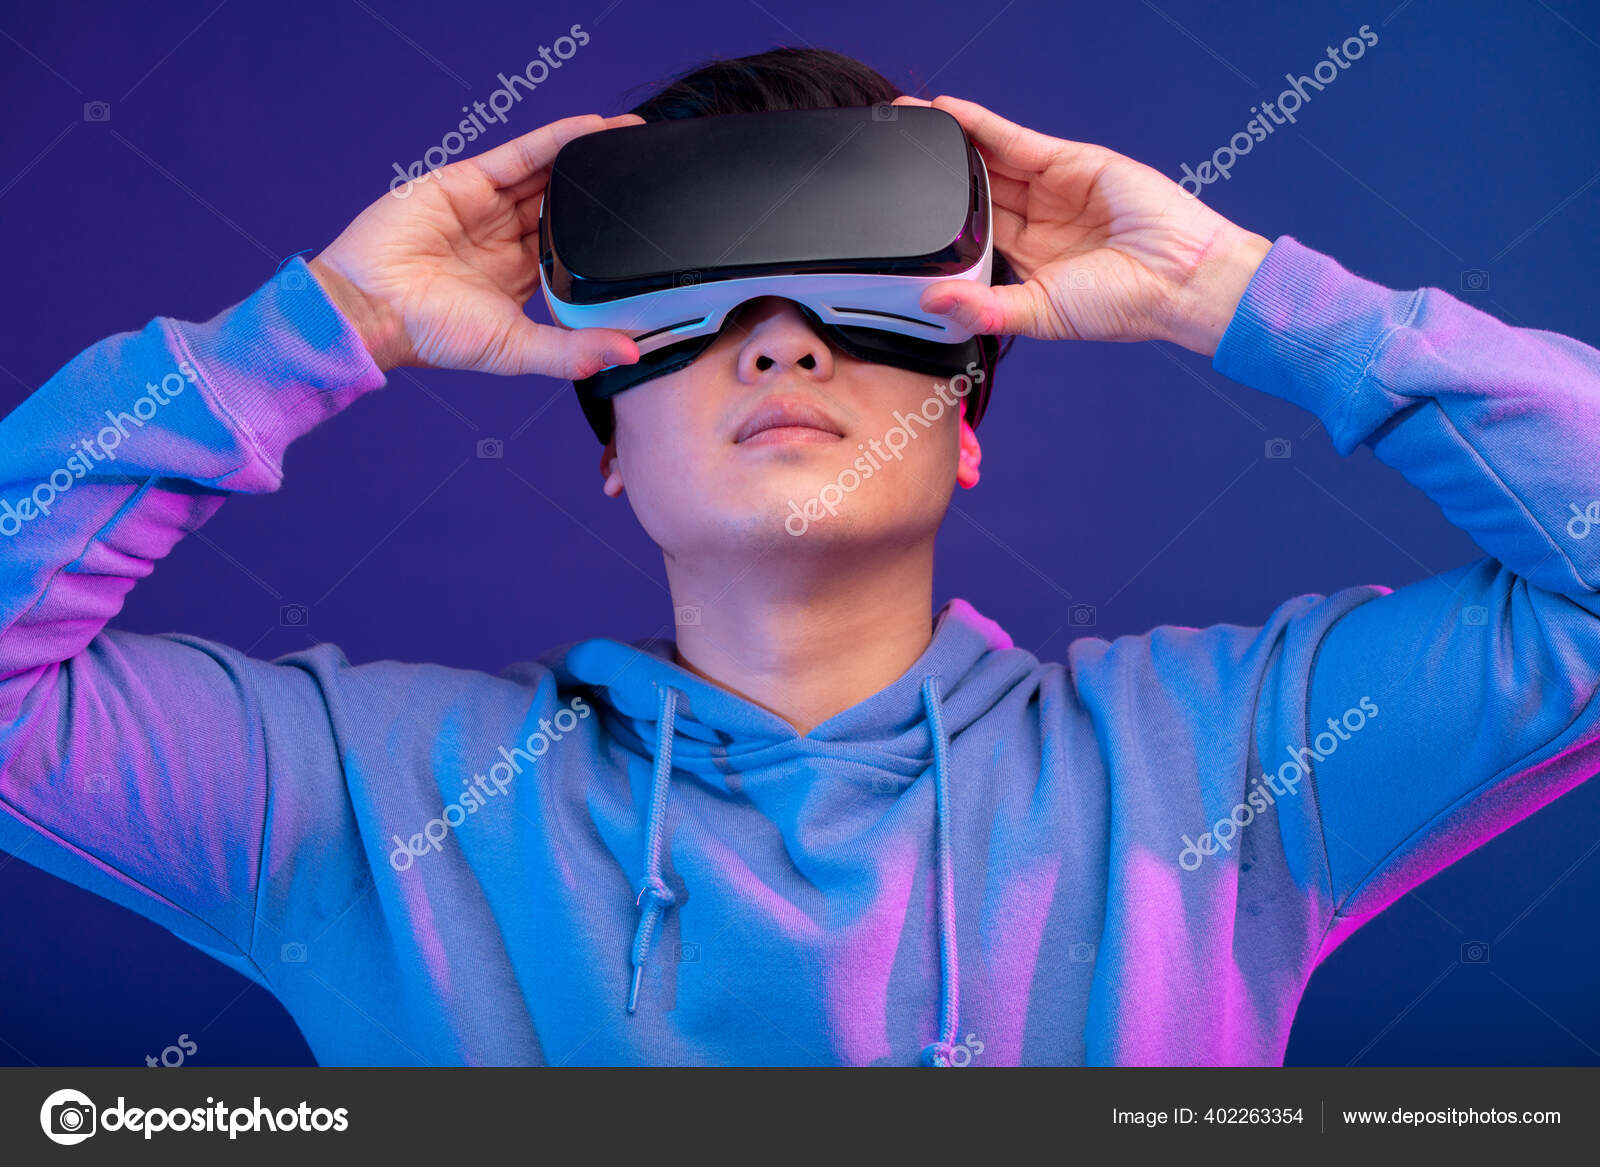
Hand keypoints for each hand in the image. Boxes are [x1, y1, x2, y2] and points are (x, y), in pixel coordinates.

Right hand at [307, 113, 645, 377]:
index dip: (607, 236)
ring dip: (587, 158)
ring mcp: (487, 208)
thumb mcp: (517, 349)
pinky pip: (521, 155)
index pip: (574, 249)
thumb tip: (629, 356)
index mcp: (520, 278)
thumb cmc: (432, 335)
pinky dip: (557, 140)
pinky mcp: (468, 181)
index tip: (649, 227)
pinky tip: (592, 128)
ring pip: (548, 176)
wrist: (371, 307)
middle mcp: (506, 239)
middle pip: (565, 206)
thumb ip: (573, 350)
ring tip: (631, 140)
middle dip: (604, 192)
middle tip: (649, 172)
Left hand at [892, 95, 1271, 356]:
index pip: (967, 233)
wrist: (1182, 278)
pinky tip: (946, 113)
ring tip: (907, 123)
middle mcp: (1034, 222)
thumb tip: (932, 301)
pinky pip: (1014, 139)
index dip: (933, 218)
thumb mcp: (1041, 313)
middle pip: (972, 190)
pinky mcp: (1069, 163)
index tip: (893, 208)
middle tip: (889, 154)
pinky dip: (980, 125)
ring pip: (988, 160)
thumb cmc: (1124, 305)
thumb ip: (985, 307)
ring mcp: (1051, 190)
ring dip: (949, 141)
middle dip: (932, 173)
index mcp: (1024, 262)